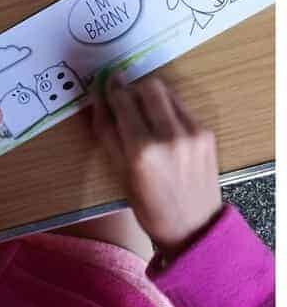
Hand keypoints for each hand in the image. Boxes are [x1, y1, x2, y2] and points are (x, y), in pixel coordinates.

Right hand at [92, 71, 221, 257]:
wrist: (193, 225)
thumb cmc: (148, 206)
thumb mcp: (119, 173)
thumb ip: (108, 133)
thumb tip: (99, 99)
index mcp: (141, 151)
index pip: (123, 102)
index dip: (112, 88)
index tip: (106, 81)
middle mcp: (169, 136)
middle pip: (150, 87)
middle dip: (134, 88)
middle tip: (124, 99)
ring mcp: (192, 132)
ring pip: (168, 93)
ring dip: (151, 96)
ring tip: (143, 113)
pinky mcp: (206, 132)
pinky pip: (182, 107)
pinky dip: (167, 109)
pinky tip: (162, 126)